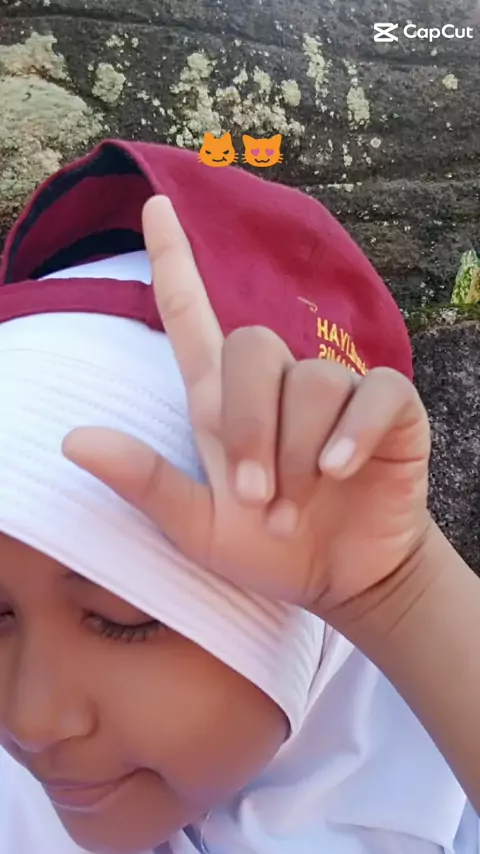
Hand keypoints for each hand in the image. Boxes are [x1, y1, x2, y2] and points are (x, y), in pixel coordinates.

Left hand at [62, 196, 431, 619]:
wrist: (342, 577)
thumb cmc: (267, 550)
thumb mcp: (196, 527)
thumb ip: (145, 482)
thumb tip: (71, 438)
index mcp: (220, 405)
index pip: (191, 315)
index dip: (172, 260)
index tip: (153, 206)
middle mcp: (274, 385)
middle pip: (253, 346)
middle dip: (252, 428)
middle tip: (258, 501)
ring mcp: (334, 391)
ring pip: (311, 382)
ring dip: (299, 456)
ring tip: (296, 508)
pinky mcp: (386, 406)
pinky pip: (372, 392)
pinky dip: (354, 433)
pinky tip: (341, 471)